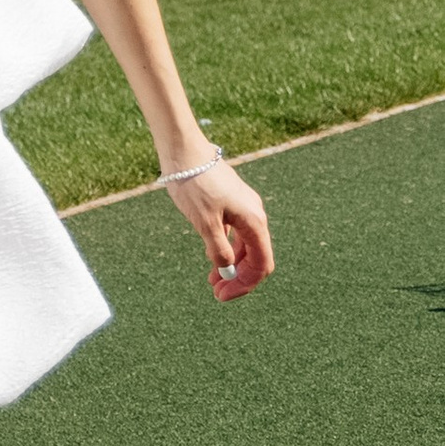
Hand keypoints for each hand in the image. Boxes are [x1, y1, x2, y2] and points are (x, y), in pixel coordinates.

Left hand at [165, 156, 273, 301]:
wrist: (184, 150)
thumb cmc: (194, 184)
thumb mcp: (204, 222)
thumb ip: (218, 249)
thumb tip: (227, 269)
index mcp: (254, 222)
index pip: (261, 265)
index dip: (245, 285)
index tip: (223, 296)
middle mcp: (254, 215)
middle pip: (255, 257)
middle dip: (238, 277)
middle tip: (216, 291)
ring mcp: (243, 208)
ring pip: (244, 245)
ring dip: (231, 264)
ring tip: (212, 279)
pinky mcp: (231, 202)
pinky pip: (235, 232)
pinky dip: (226, 247)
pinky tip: (210, 254)